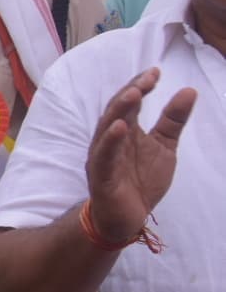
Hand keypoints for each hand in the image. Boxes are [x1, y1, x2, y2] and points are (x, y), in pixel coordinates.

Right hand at [84, 68, 195, 241]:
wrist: (127, 219)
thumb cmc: (141, 181)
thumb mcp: (164, 147)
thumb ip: (173, 120)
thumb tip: (189, 90)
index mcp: (125, 131)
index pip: (129, 102)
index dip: (140, 85)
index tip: (156, 72)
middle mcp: (110, 140)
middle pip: (116, 110)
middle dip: (130, 92)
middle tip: (148, 79)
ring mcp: (103, 157)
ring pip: (107, 129)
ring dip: (119, 110)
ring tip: (133, 94)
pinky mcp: (101, 176)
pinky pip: (104, 156)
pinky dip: (110, 141)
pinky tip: (120, 127)